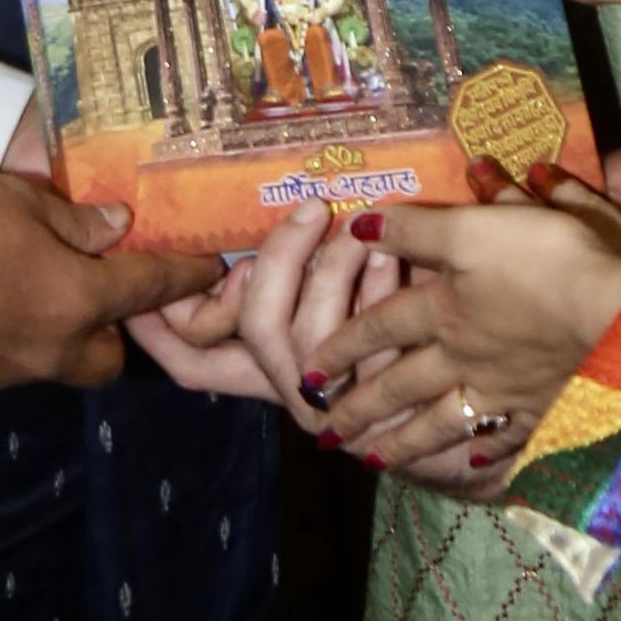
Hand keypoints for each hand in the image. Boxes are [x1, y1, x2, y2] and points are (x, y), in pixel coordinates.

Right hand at [0, 167, 218, 386]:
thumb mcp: (16, 198)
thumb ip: (75, 219)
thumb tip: (117, 228)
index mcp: (75, 302)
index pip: (148, 288)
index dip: (184, 275)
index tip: (211, 268)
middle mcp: (53, 350)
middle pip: (109, 355)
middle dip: (118, 326)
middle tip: (102, 280)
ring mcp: (10, 372)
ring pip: (65, 362)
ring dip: (70, 333)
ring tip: (49, 286)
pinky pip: (21, 362)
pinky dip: (27, 336)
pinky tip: (3, 301)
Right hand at [129, 196, 398, 418]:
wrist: (473, 419)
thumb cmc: (405, 339)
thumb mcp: (348, 301)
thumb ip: (309, 268)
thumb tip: (290, 201)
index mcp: (271, 368)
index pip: (194, 362)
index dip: (160, 328)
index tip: (147, 280)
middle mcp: (295, 389)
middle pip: (255, 328)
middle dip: (279, 260)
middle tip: (312, 208)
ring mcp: (339, 403)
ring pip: (311, 335)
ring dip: (336, 269)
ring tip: (365, 228)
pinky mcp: (388, 406)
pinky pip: (373, 342)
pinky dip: (382, 288)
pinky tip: (399, 254)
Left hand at [311, 188, 620, 475]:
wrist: (618, 318)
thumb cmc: (547, 262)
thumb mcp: (475, 228)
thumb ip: (417, 227)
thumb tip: (360, 223)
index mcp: (445, 309)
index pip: (380, 327)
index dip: (342, 345)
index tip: (308, 373)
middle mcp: (464, 358)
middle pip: (402, 386)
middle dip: (361, 409)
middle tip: (325, 433)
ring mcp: (504, 391)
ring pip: (442, 422)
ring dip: (405, 442)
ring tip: (374, 461)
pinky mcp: (544, 409)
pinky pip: (504, 438)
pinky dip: (483, 450)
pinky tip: (473, 460)